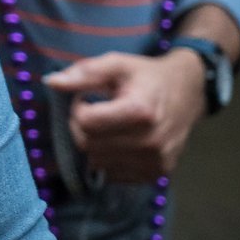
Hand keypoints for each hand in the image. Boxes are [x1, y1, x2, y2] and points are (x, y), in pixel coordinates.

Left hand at [44, 49, 207, 181]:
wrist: (189, 94)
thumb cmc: (147, 77)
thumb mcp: (118, 64)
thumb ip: (84, 73)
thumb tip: (50, 82)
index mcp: (141, 112)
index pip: (86, 123)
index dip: (78, 108)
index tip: (87, 98)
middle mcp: (151, 142)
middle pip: (89, 144)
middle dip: (82, 127)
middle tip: (94, 112)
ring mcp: (155, 162)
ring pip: (97, 162)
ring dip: (94, 144)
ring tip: (108, 125)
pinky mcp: (156, 174)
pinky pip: (113, 174)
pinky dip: (107, 159)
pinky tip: (119, 141)